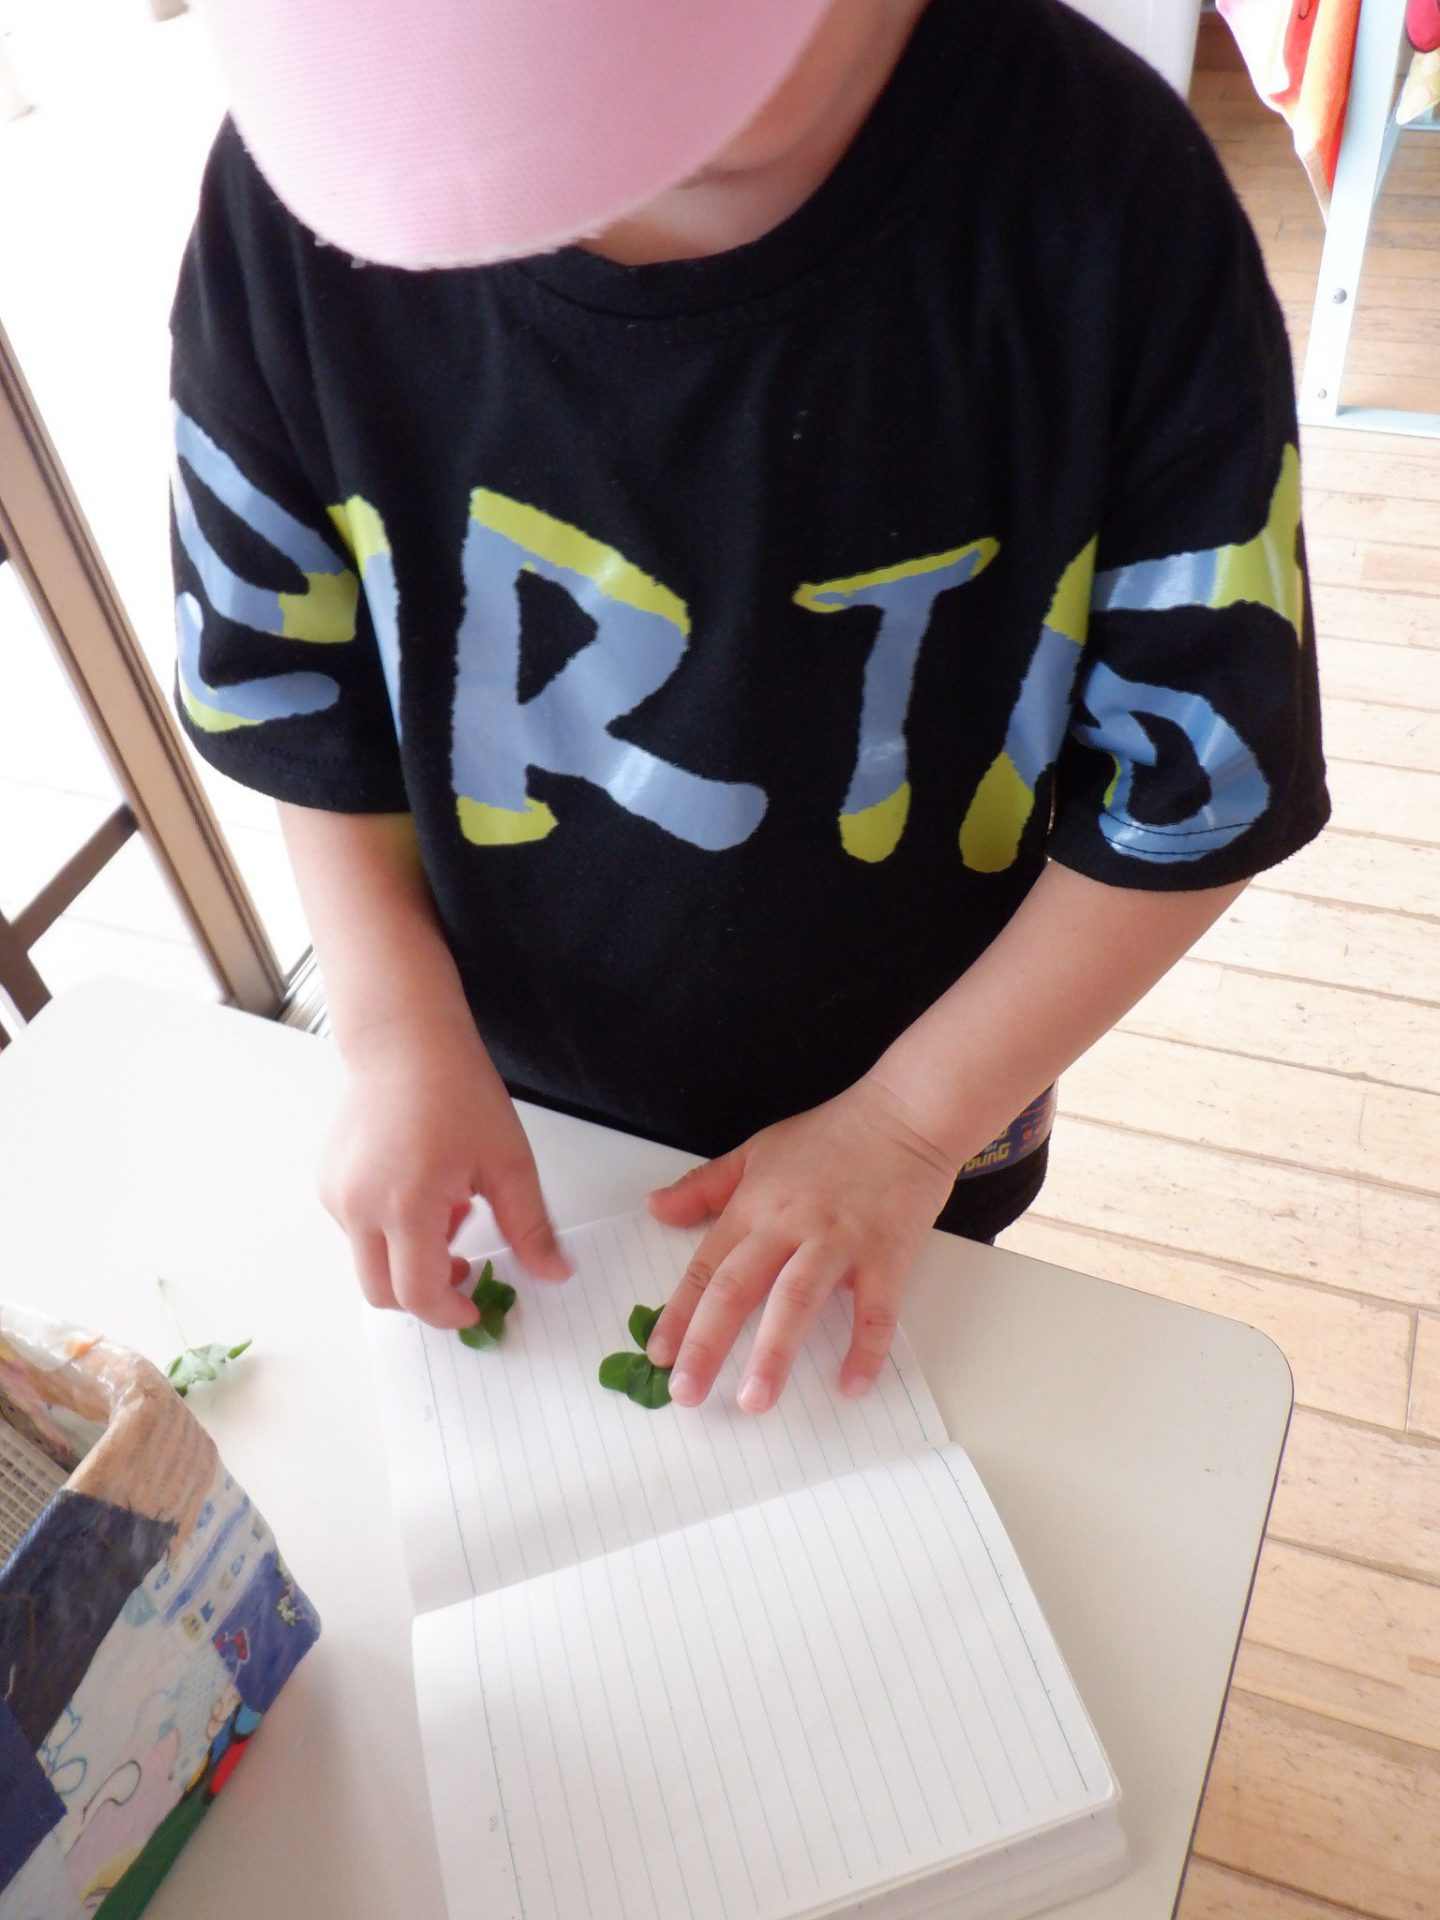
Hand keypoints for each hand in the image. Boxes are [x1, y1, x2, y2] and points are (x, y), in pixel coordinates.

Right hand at [319, 1014, 569, 1329]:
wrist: (406, 1042)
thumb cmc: (457, 1090)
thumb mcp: (509, 1162)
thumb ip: (530, 1226)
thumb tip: (555, 1274)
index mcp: (407, 1204)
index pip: (419, 1294)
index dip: (450, 1313)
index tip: (474, 1307)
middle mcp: (359, 1206)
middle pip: (383, 1293)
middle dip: (426, 1295)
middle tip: (464, 1268)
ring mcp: (337, 1195)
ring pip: (370, 1262)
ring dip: (410, 1257)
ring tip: (448, 1205)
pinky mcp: (328, 1183)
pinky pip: (357, 1231)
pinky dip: (390, 1230)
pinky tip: (421, 1188)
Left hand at [645, 1077, 956, 1412]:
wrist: (905, 1115)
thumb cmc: (832, 1136)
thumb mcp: (756, 1151)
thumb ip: (704, 1186)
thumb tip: (654, 1208)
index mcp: (755, 1206)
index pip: (705, 1267)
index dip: (679, 1314)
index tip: (659, 1356)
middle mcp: (789, 1227)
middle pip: (738, 1288)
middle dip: (708, 1343)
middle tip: (686, 1393)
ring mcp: (839, 1241)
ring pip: (797, 1300)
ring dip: (774, 1353)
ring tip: (755, 1400)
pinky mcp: (886, 1254)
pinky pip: (875, 1309)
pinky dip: (866, 1347)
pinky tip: (853, 1384)